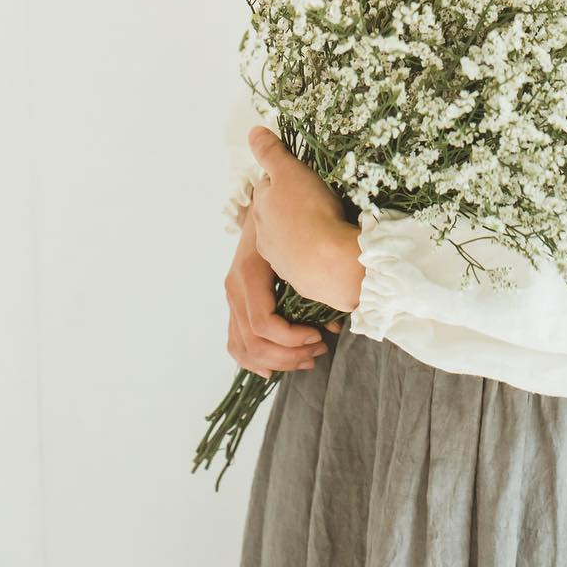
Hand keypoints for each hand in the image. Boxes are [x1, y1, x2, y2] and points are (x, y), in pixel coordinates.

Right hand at [223, 210, 336, 379]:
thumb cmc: (290, 216)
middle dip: (289, 355)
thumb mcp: (303, 245)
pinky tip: (272, 369)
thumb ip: (316, 284)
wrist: (267, 197)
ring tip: (307, 360)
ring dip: (276, 361)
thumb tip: (335, 325)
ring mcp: (231, 296)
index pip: (264, 324)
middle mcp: (235, 288)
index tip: (320, 336)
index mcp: (249, 273)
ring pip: (243, 347)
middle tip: (320, 350)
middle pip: (254, 342)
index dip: (292, 339)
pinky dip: (251, 360)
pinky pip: (235, 341)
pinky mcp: (234, 302)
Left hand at [246, 125, 363, 311]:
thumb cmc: (309, 212)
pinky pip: (304, 261)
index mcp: (261, 207)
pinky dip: (312, 254)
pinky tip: (328, 250)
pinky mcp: (299, 278)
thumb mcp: (289, 172)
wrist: (329, 264)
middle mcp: (263, 235)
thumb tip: (252, 132)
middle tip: (316, 201)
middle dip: (291, 208)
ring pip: (288, 239)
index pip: (267, 187)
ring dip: (301, 232)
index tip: (302, 178)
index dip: (284, 180)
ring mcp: (280, 260)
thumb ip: (271, 152)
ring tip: (324, 226)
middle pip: (275, 215)